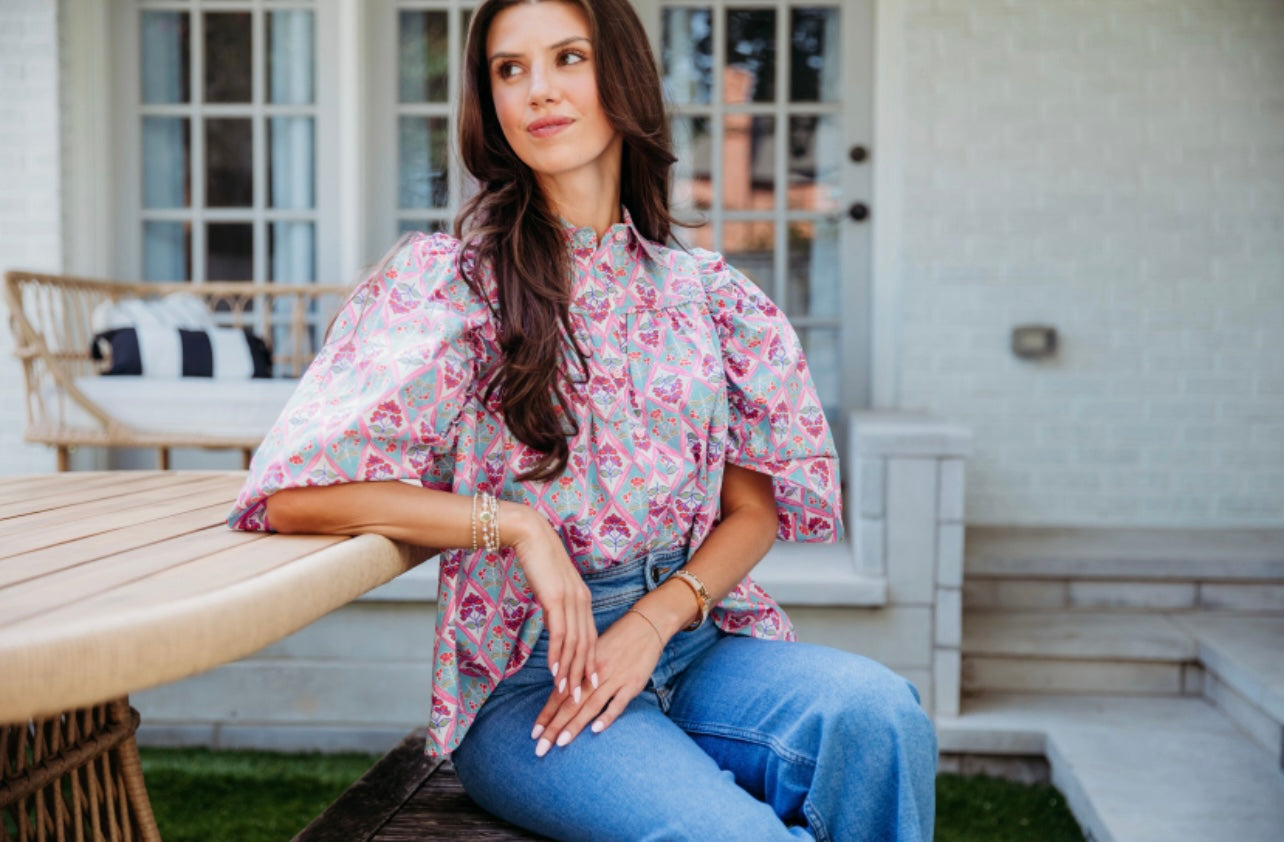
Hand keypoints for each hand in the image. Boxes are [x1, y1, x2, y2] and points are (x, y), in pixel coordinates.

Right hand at [504, 503, 597, 700]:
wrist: (530, 534)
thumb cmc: (537, 558)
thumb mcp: (551, 585)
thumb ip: (556, 604)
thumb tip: (553, 621)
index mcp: (582, 598)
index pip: (590, 637)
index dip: (591, 662)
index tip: (591, 683)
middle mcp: (582, 601)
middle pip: (586, 645)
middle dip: (584, 674)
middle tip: (583, 699)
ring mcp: (570, 600)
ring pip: (574, 644)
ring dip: (570, 671)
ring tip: (566, 693)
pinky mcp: (556, 598)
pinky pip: (559, 633)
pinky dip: (557, 654)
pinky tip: (554, 671)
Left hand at [530, 608, 665, 755]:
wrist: (646, 625)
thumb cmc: (617, 639)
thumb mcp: (593, 651)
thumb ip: (579, 671)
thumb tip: (562, 692)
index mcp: (582, 666)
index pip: (559, 694)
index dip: (546, 714)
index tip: (534, 733)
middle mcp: (594, 674)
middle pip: (570, 704)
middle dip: (554, 727)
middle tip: (540, 748)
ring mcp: (614, 679)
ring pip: (590, 705)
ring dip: (574, 725)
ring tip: (560, 742)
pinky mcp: (633, 684)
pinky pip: (619, 703)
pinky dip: (607, 716)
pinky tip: (595, 729)